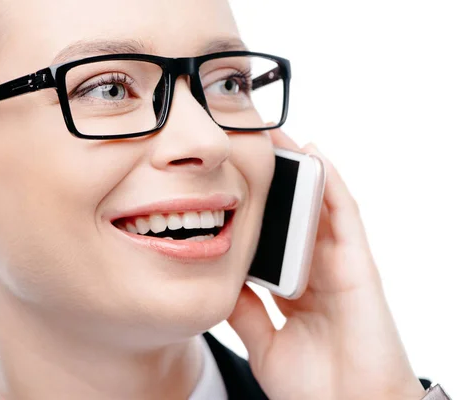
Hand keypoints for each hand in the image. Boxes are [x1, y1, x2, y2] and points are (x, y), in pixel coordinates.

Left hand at [227, 130, 425, 399]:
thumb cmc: (313, 386)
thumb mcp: (263, 341)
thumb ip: (246, 310)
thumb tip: (221, 281)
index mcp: (296, 287)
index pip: (274, 236)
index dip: (256, 208)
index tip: (229, 180)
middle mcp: (319, 269)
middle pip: (295, 213)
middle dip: (275, 179)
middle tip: (248, 143)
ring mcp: (340, 264)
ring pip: (320, 205)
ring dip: (300, 168)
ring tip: (275, 135)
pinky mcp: (359, 264)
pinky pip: (346, 215)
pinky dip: (331, 183)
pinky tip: (313, 154)